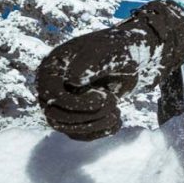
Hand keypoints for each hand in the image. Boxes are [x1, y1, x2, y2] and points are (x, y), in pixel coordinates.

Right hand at [36, 0, 183, 140]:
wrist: (132, 55)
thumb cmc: (117, 48)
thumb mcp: (107, 50)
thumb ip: (91, 63)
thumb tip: (72, 80)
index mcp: (52, 68)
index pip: (51, 96)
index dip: (76, 102)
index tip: (103, 96)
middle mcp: (51, 87)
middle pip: (56, 116)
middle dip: (87, 116)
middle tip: (113, 102)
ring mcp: (62, 103)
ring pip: (67, 128)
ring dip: (94, 125)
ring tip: (117, 113)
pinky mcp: (76, 115)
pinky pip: (80, 134)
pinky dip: (99, 132)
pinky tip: (116, 121)